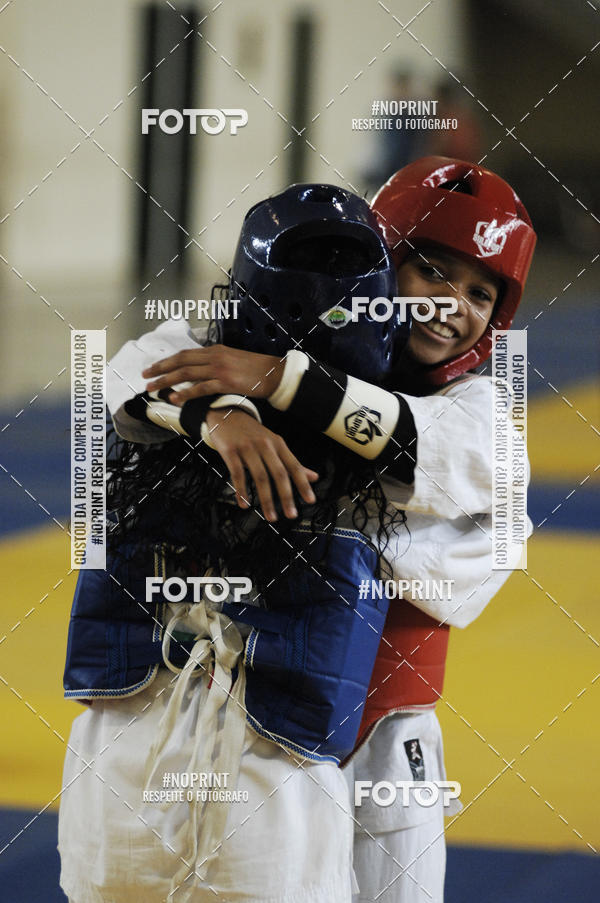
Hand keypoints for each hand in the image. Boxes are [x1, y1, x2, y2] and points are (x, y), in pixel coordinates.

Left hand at [143, 345, 283, 404]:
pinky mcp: (226, 381)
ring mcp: (219, 368)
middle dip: (160, 369)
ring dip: (167, 380)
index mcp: (215, 350)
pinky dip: (186, 393)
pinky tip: (175, 398)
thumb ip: (215, 364)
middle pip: (180, 361)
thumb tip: (199, 374)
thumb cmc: (255, 371)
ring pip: (186, 373)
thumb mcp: (232, 361)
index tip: (152, 367)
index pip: (184, 354)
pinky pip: (201, 388)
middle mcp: (214, 356)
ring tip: (153, 388)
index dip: (166, 361)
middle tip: (144, 377)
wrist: (274, 374)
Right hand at [205, 408, 317, 521]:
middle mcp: (265, 445)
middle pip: (279, 473)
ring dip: (266, 499)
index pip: (294, 466)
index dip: (303, 484)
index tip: (310, 500)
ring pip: (260, 477)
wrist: (226, 414)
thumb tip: (314, 477)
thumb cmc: (252, 433)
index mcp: (278, 444)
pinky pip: (237, 474)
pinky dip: (241, 491)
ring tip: (270, 516)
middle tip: (291, 514)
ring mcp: (247, 447)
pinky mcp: (230, 451)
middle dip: (286, 496)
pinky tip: (244, 504)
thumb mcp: (274, 443)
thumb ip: (292, 462)